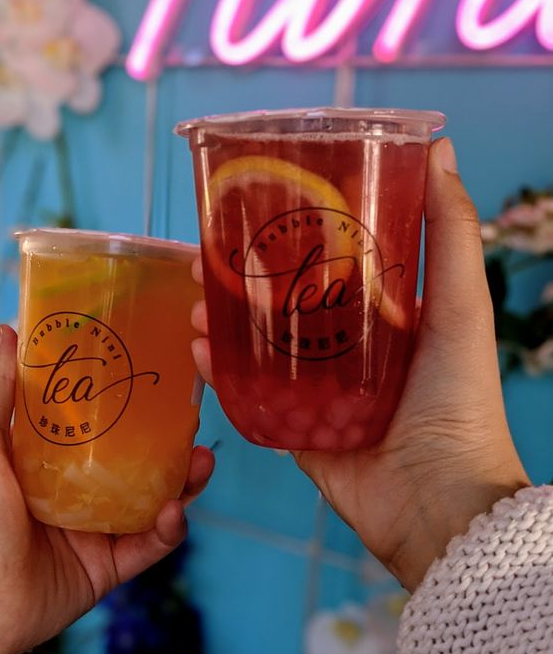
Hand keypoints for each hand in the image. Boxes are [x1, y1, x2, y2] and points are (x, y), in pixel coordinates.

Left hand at [0, 325, 213, 653]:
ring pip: (152, 501)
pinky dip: (168, 528)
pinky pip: (148, 546)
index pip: (98, 425)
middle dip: (169, 443)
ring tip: (202, 461)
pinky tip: (175, 509)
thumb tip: (6, 329)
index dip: (129, 402)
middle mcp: (72, 494)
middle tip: (192, 420)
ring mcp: (92, 532)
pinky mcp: (105, 570)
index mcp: (45, 461)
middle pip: (134, 462)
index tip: (155, 375)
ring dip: (182, 482)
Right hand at [191, 138, 529, 591]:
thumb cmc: (458, 402)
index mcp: (384, 319)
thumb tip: (442, 148)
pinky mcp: (294, 431)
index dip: (292, 234)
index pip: (330, 264)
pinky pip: (248, 396)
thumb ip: (452, 233)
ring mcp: (317, 393)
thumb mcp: (460, 306)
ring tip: (193, 297)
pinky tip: (196, 348)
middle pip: (283, 302)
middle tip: (207, 252)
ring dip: (221, 319)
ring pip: (257, 346)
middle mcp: (347, 351)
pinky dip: (219, 371)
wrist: (439, 505)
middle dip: (241, 276)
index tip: (258, 206)